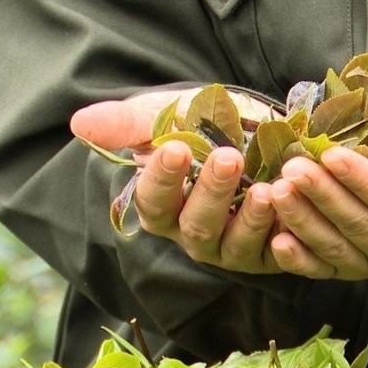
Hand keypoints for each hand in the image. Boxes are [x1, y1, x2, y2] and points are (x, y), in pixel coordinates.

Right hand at [70, 90, 282, 273]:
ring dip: (248, 218)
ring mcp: (234, 247)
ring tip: (264, 187)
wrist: (269, 129)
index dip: (161, 179)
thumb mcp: (172, 114)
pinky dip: (281, 236)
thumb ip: (129, 122)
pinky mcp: (272, 252)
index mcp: (165, 207)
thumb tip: (79, 123)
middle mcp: (195, 234)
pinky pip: (275, 254)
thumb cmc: (211, 123)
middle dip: (211, 192)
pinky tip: (288, 210)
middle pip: (196, 226)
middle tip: (227, 157)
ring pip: (234, 245)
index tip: (172, 148)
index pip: (153, 203)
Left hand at [267, 104, 367, 279]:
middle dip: (322, 196)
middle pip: (358, 226)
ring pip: (334, 247)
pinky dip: (296, 258)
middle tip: (293, 168)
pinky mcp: (348, 265)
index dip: (363, 181)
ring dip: (302, 219)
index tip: (333, 155)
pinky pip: (320, 267)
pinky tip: (274, 238)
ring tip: (277, 189)